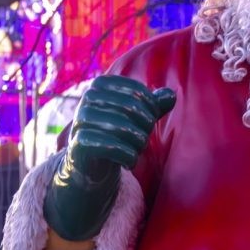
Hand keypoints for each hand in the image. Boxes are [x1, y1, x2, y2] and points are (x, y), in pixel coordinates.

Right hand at [43, 75, 175, 241]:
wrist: (93, 164)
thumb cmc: (118, 134)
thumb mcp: (138, 118)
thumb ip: (155, 105)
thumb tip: (171, 96)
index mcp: (101, 85)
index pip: (137, 91)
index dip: (151, 107)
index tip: (150, 121)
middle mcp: (88, 97)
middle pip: (131, 108)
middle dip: (145, 127)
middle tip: (144, 139)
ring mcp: (80, 119)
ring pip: (122, 127)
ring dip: (138, 143)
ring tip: (137, 151)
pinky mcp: (78, 142)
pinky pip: (111, 146)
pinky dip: (128, 156)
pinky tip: (130, 163)